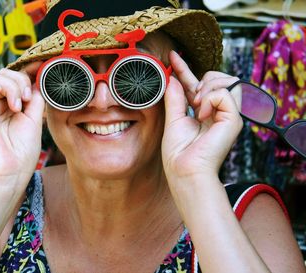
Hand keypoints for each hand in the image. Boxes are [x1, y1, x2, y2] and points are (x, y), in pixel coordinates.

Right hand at [0, 62, 44, 179]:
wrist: (11, 170)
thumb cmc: (22, 152)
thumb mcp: (35, 118)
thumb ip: (35, 97)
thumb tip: (36, 79)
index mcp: (11, 106)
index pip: (17, 79)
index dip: (28, 73)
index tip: (40, 74)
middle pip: (7, 74)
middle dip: (21, 81)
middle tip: (27, 99)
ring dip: (11, 85)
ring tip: (17, 105)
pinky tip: (1, 94)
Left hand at [162, 51, 242, 179]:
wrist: (184, 171)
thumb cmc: (178, 152)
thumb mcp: (173, 119)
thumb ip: (174, 98)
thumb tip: (172, 77)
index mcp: (203, 111)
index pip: (196, 83)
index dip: (184, 68)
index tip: (172, 55)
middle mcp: (218, 111)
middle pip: (217, 76)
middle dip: (201, 80)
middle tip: (191, 101)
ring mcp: (228, 114)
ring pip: (226, 80)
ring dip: (206, 88)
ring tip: (197, 107)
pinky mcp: (234, 118)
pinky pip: (224, 92)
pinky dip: (210, 99)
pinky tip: (202, 114)